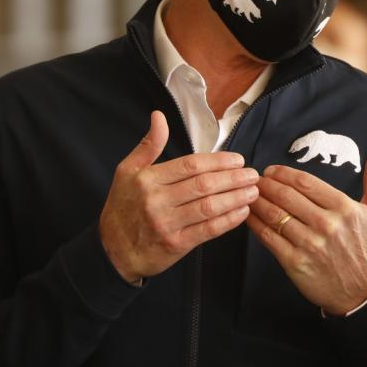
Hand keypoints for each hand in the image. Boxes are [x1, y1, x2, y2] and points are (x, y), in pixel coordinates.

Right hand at [99, 111, 259, 281]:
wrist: (113, 250)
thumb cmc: (122, 208)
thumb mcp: (127, 171)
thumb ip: (148, 145)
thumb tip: (159, 116)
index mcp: (148, 179)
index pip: (190, 165)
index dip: (218, 162)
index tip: (238, 160)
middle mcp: (157, 201)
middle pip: (203, 185)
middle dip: (233, 179)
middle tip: (253, 174)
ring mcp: (167, 224)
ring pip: (209, 207)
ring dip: (236, 198)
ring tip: (253, 191)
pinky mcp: (176, 245)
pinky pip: (208, 230)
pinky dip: (228, 221)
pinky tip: (242, 212)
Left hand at [246, 143, 366, 314]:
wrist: (361, 292)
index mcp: (343, 208)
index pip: (306, 183)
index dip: (283, 174)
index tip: (271, 170)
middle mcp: (326, 225)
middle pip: (287, 196)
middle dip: (266, 185)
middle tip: (255, 180)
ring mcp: (310, 244)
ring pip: (275, 216)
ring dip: (258, 202)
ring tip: (249, 194)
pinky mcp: (296, 263)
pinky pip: (269, 239)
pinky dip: (255, 225)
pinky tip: (249, 217)